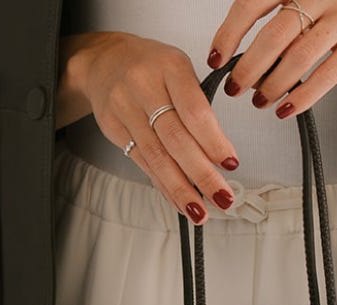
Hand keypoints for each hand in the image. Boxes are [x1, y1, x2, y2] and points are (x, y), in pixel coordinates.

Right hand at [57, 31, 241, 224]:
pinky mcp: (112, 128)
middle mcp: (144, 86)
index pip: (195, 111)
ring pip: (156, 156)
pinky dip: (163, 185)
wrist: (105, 61)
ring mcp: (124, 108)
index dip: (214, 142)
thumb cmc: (153, 67)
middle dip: (202, 174)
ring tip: (200, 211)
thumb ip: (198, 107)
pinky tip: (178, 200)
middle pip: (176, 139)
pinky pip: (142, 162)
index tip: (231, 164)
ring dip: (181, 188)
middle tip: (223, 197)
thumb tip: (219, 157)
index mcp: (171, 67)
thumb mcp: (181, 71)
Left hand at [205, 0, 336, 118]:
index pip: (252, 3)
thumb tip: (240, 55)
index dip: (229, 33)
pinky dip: (305, 95)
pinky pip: (330, 72)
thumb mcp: (308, 0)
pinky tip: (289, 108)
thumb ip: (278, 20)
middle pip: (274, 34)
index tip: (216, 58)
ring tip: (261, 100)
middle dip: (249, 67)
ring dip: (274, 84)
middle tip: (236, 88)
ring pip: (300, 55)